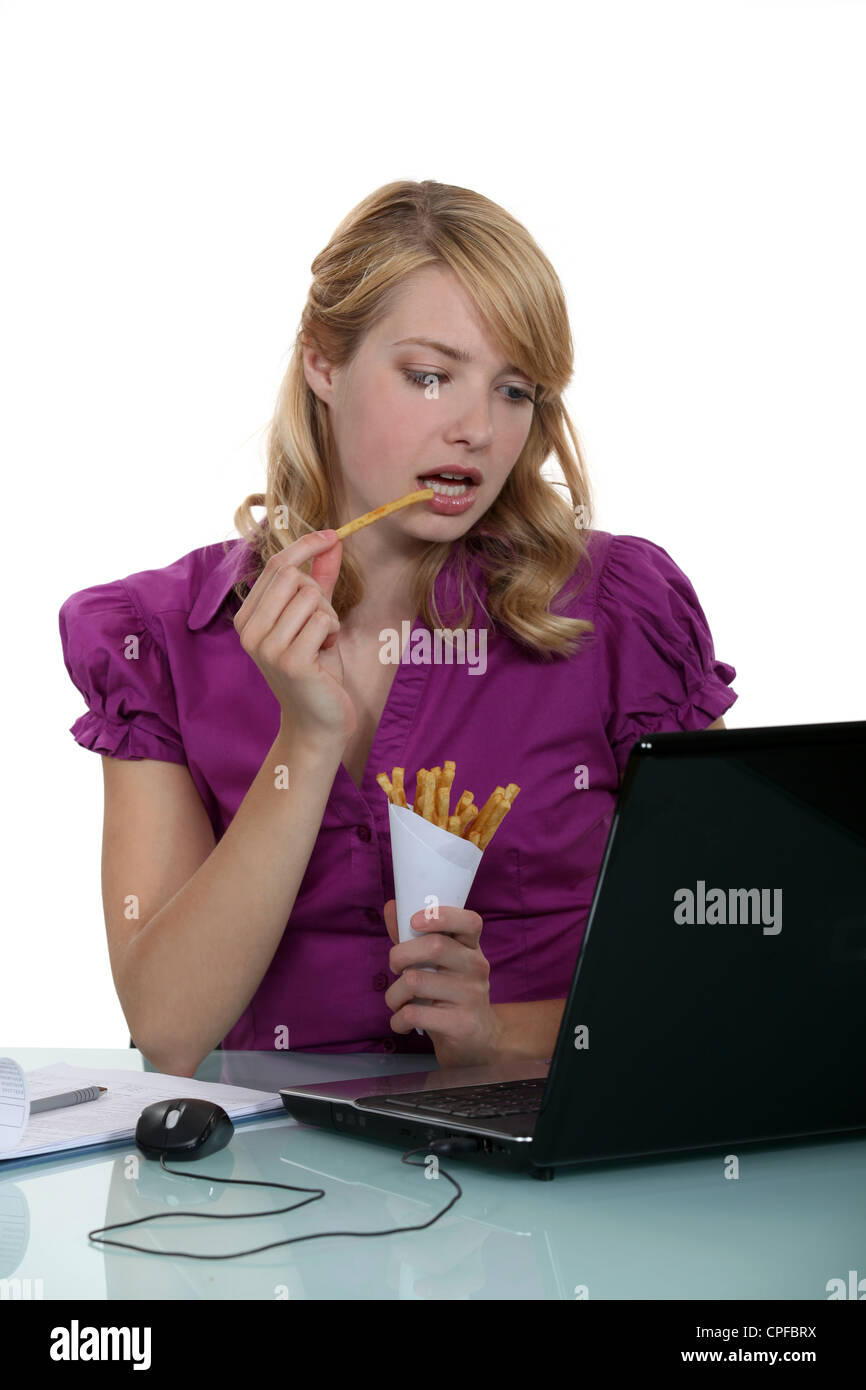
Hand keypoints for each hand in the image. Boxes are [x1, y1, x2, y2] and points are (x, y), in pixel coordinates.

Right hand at [233, 530, 355, 743]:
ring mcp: (266, 647)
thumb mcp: (314, 617)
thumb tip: (332, 539)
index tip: (332, 535)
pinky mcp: (290, 661)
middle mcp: (248, 631)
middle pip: (292, 576)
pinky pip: (323, 620)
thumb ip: (320, 578)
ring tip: (322, 642)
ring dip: (328, 616)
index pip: (274, 564)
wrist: (318, 721)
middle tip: (322, 622)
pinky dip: (333, 632)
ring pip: (310, 597)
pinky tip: (324, 655)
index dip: (305, 545)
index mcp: (246, 617)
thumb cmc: (316, 668)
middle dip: (318, 592)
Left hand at [383, 900, 504, 1068]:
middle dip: (400, 955)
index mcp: (471, 949)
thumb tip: (392, 906)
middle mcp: (476, 968)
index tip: (414, 921)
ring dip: (394, 994)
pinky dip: (398, 1019)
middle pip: (435, 946)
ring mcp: (472, 997)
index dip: (441, 916)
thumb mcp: (437, 965)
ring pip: (416, 981)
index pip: (470, 921)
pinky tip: (401, 1022)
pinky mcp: (462, 1025)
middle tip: (394, 967)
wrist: (477, 1042)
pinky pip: (416, 1014)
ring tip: (396, 1001)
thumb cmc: (450, 996)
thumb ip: (413, 936)